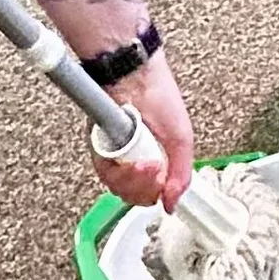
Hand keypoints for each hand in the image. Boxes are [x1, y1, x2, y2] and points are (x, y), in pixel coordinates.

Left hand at [94, 49, 194, 210]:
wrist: (136, 74)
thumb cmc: (159, 96)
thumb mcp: (181, 139)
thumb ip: (181, 175)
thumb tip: (171, 205)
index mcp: (152, 156)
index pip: (149, 192)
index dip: (154, 193)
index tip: (163, 183)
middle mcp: (131, 157)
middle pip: (132, 194)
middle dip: (145, 188)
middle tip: (154, 170)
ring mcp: (113, 152)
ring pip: (117, 187)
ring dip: (134, 181)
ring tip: (145, 164)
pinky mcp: (98, 145)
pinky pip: (104, 171)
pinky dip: (119, 171)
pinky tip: (131, 161)